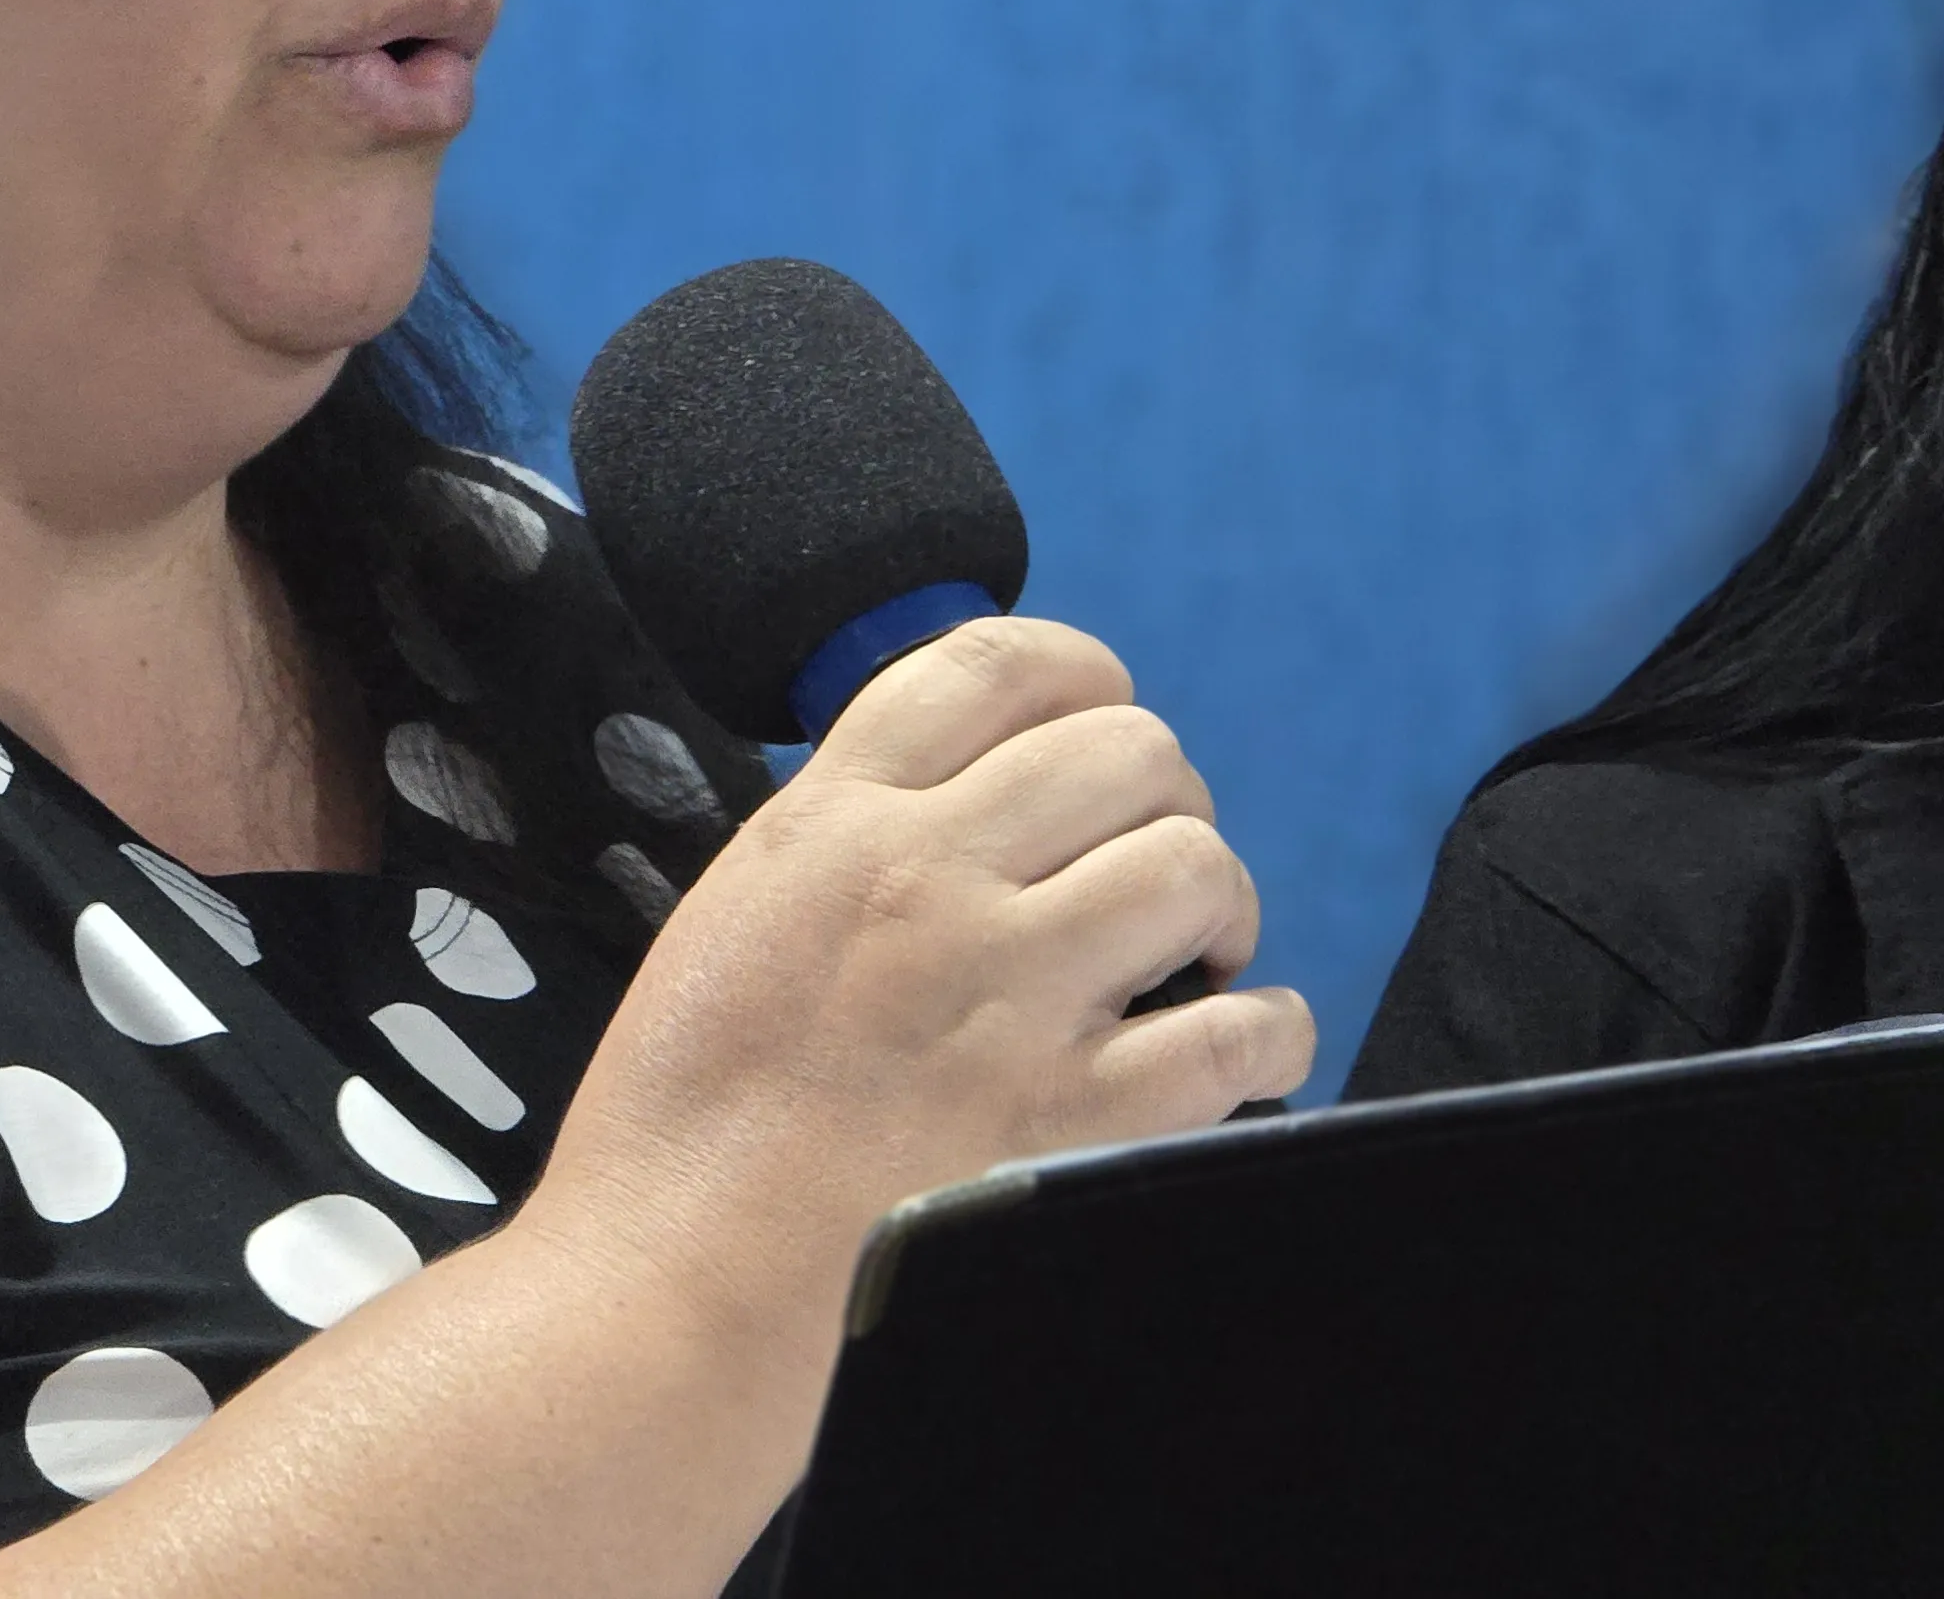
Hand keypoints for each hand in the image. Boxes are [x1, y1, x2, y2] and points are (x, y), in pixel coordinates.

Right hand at [534, 616, 1315, 1334]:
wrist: (676, 1278)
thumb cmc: (684, 1111)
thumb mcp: (736, 911)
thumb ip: (841, 838)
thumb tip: (956, 799)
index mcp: (833, 820)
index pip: (993, 666)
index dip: (1080, 674)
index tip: (1096, 722)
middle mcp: (930, 878)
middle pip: (1127, 750)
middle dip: (1160, 795)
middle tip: (1139, 863)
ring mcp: (1011, 995)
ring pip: (1195, 867)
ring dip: (1217, 902)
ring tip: (1193, 953)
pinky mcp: (1079, 1117)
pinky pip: (1242, 1037)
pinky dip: (1267, 1035)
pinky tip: (1237, 1048)